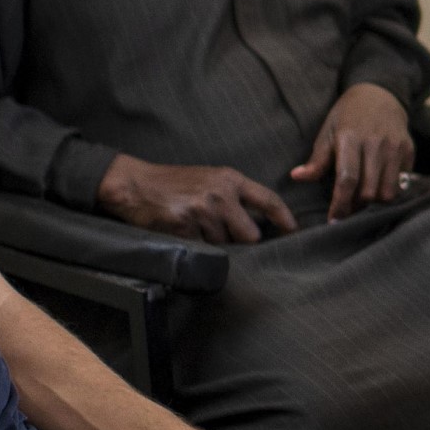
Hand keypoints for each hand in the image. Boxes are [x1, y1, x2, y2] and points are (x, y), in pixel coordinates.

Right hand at [99, 153, 297, 244]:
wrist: (135, 184)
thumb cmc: (174, 183)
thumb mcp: (210, 178)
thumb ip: (234, 196)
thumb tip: (259, 225)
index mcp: (230, 179)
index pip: (268, 200)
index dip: (285, 219)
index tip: (294, 232)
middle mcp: (220, 194)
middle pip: (250, 235)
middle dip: (240, 241)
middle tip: (221, 233)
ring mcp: (202, 211)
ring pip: (225, 245)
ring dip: (214, 244)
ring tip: (195, 228)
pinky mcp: (184, 227)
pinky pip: (202, 250)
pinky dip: (196, 247)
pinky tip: (184, 233)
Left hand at [294, 82, 415, 221]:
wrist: (379, 94)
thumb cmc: (347, 116)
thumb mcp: (328, 132)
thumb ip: (317, 159)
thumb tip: (297, 177)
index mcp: (350, 138)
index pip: (347, 179)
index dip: (340, 204)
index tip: (334, 220)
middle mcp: (375, 143)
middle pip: (369, 191)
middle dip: (357, 206)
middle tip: (347, 209)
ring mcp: (395, 147)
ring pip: (389, 192)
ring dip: (375, 202)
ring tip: (363, 199)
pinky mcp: (409, 150)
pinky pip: (402, 183)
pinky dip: (390, 190)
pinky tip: (378, 185)